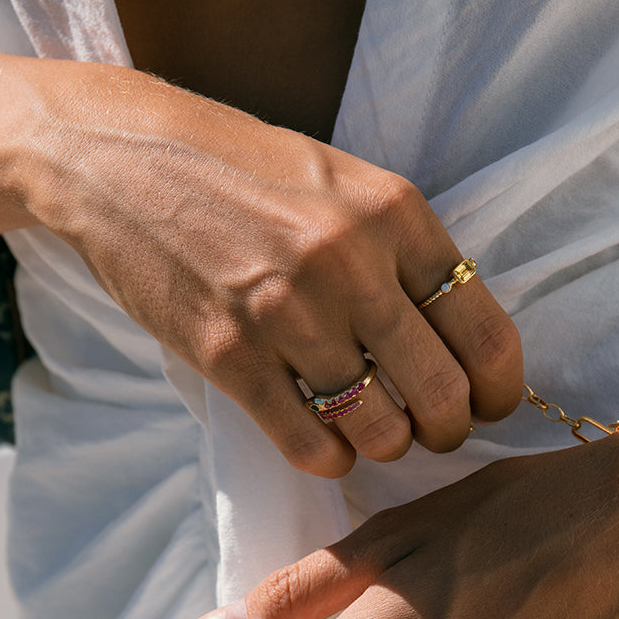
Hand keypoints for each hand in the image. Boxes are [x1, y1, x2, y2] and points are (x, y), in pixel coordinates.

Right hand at [11, 60, 522, 474]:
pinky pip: (308, 443)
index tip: (489, 405)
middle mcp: (350, 264)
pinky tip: (326, 445)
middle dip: (449, 430)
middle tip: (433, 431)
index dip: (500, 389)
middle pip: (442, 394)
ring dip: (386, 446)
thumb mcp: (342, 183)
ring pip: (379, 430)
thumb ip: (403, 251)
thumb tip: (460, 338)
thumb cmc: (240, 170)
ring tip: (374, 432)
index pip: (486, 332)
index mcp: (394, 214)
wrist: (118, 159)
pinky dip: (329, 459)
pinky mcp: (228, 355)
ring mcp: (287, 313)